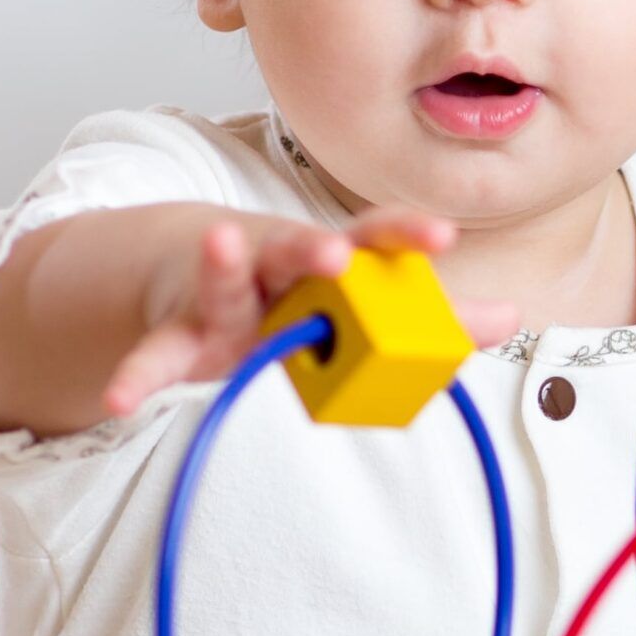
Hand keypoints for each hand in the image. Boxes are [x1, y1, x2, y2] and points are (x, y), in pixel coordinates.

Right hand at [100, 208, 519, 418]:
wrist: (190, 277)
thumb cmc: (292, 291)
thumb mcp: (358, 305)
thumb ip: (432, 319)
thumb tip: (513, 319)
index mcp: (327, 258)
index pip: (373, 240)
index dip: (405, 235)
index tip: (443, 234)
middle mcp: (275, 263)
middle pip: (295, 249)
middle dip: (314, 246)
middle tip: (337, 251)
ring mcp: (222, 294)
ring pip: (222, 281)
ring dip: (221, 265)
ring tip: (219, 244)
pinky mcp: (179, 333)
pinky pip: (156, 355)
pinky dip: (138, 375)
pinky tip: (122, 401)